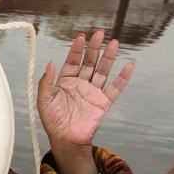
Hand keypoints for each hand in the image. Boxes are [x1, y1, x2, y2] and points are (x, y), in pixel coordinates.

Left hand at [37, 29, 133, 173]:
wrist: (65, 140)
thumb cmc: (53, 121)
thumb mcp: (44, 101)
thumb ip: (46, 82)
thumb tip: (50, 64)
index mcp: (65, 82)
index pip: (72, 61)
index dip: (77, 49)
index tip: (82, 36)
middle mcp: (80, 84)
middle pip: (89, 62)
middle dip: (94, 48)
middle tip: (100, 33)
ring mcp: (93, 92)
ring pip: (102, 71)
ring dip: (108, 57)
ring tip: (114, 42)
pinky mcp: (103, 103)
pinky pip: (115, 88)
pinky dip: (123, 78)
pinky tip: (129, 66)